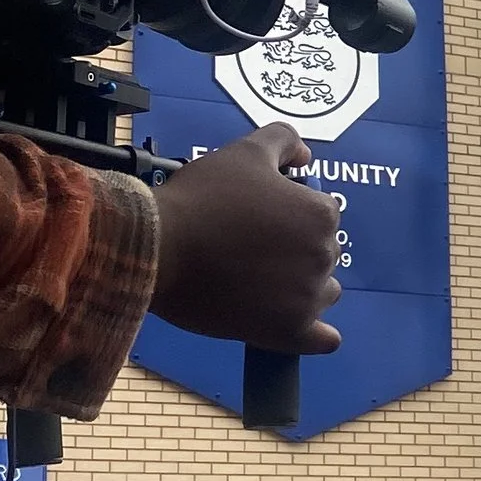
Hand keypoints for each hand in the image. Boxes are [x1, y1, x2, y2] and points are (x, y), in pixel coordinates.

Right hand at [151, 124, 341, 355]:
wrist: (157, 248)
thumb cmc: (201, 198)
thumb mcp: (244, 152)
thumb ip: (283, 141)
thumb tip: (306, 157)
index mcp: (321, 213)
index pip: (319, 215)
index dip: (289, 215)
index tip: (256, 219)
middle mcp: (324, 255)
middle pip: (321, 254)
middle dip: (294, 251)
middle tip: (250, 249)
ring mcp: (307, 297)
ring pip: (322, 293)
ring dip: (302, 289)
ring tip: (261, 285)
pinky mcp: (287, 332)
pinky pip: (323, 339)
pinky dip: (317, 335)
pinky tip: (302, 328)